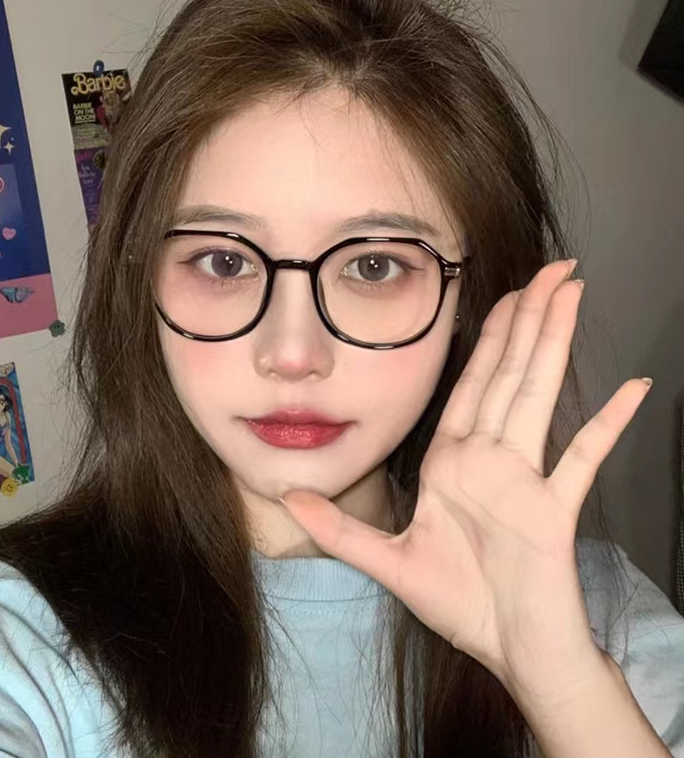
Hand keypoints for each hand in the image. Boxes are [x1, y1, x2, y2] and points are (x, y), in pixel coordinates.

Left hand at [280, 259, 650, 691]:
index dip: (486, 339)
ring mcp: (527, 480)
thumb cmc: (458, 605)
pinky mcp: (557, 510)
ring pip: (539, 396)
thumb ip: (338, 530)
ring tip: (572, 296)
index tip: (503, 296)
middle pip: (508, 375)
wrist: (509, 651)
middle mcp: (490, 459)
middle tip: (551, 270)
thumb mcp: (388, 562)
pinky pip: (584, 458)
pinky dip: (608, 424)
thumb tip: (288, 494)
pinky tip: (634, 389)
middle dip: (526, 320)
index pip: (471, 385)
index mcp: (454, 463)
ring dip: (555, 345)